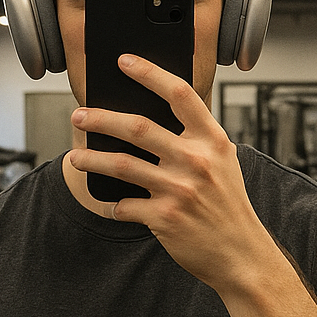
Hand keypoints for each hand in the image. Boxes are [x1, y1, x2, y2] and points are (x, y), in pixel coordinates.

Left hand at [68, 54, 279, 293]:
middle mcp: (195, 161)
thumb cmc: (229, 207)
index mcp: (212, 141)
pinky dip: (114, 206)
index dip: (149, 73)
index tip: (124, 62)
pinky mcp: (164, 218)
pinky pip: (125, 205)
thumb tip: (150, 124)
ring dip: (91, 160)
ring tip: (75, 158)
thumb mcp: (224, 164)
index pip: (179, 94)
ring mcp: (178, 189)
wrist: (241, 254)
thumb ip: (196, 141)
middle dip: (101, 119)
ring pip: (120, 165)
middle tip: (79, 116)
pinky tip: (112, 205)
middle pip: (137, 127)